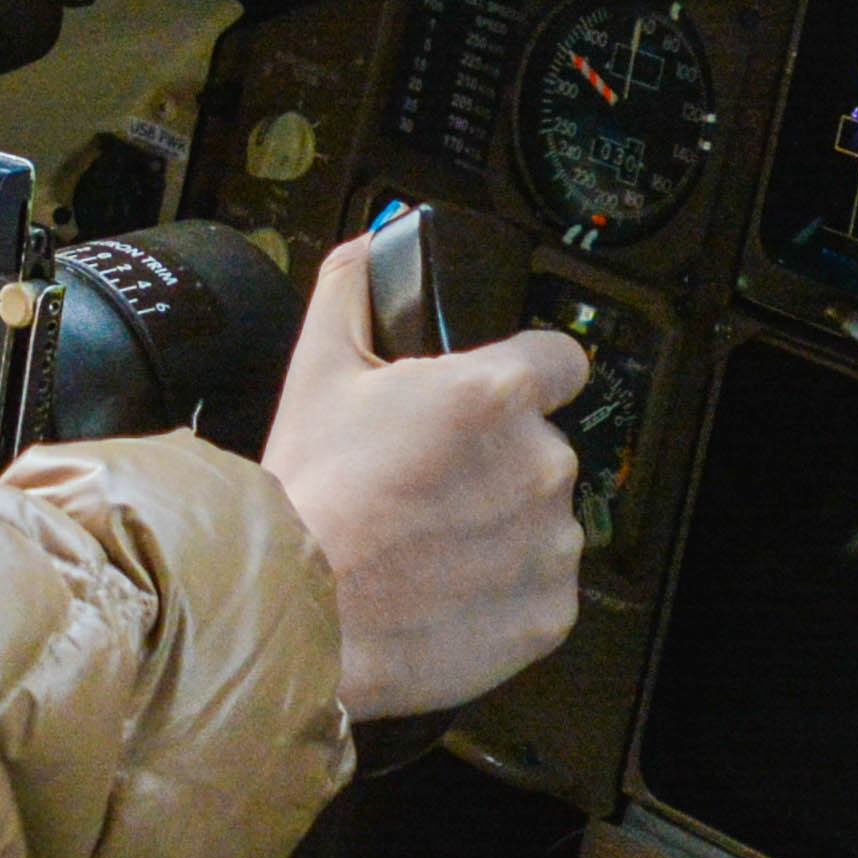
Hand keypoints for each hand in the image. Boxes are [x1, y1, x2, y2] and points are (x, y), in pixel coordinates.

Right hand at [255, 232, 589, 724]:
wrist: (297, 612)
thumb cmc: (308, 494)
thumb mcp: (316, 368)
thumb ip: (354, 287)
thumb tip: (373, 245)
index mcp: (495, 393)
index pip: (560, 358)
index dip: (523, 374)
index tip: (491, 402)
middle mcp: (541, 463)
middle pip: (540, 443)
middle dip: (494, 457)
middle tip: (426, 482)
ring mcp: (552, 543)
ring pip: (542, 516)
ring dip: (501, 522)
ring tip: (428, 541)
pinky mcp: (551, 610)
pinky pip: (543, 585)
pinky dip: (506, 586)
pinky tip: (446, 585)